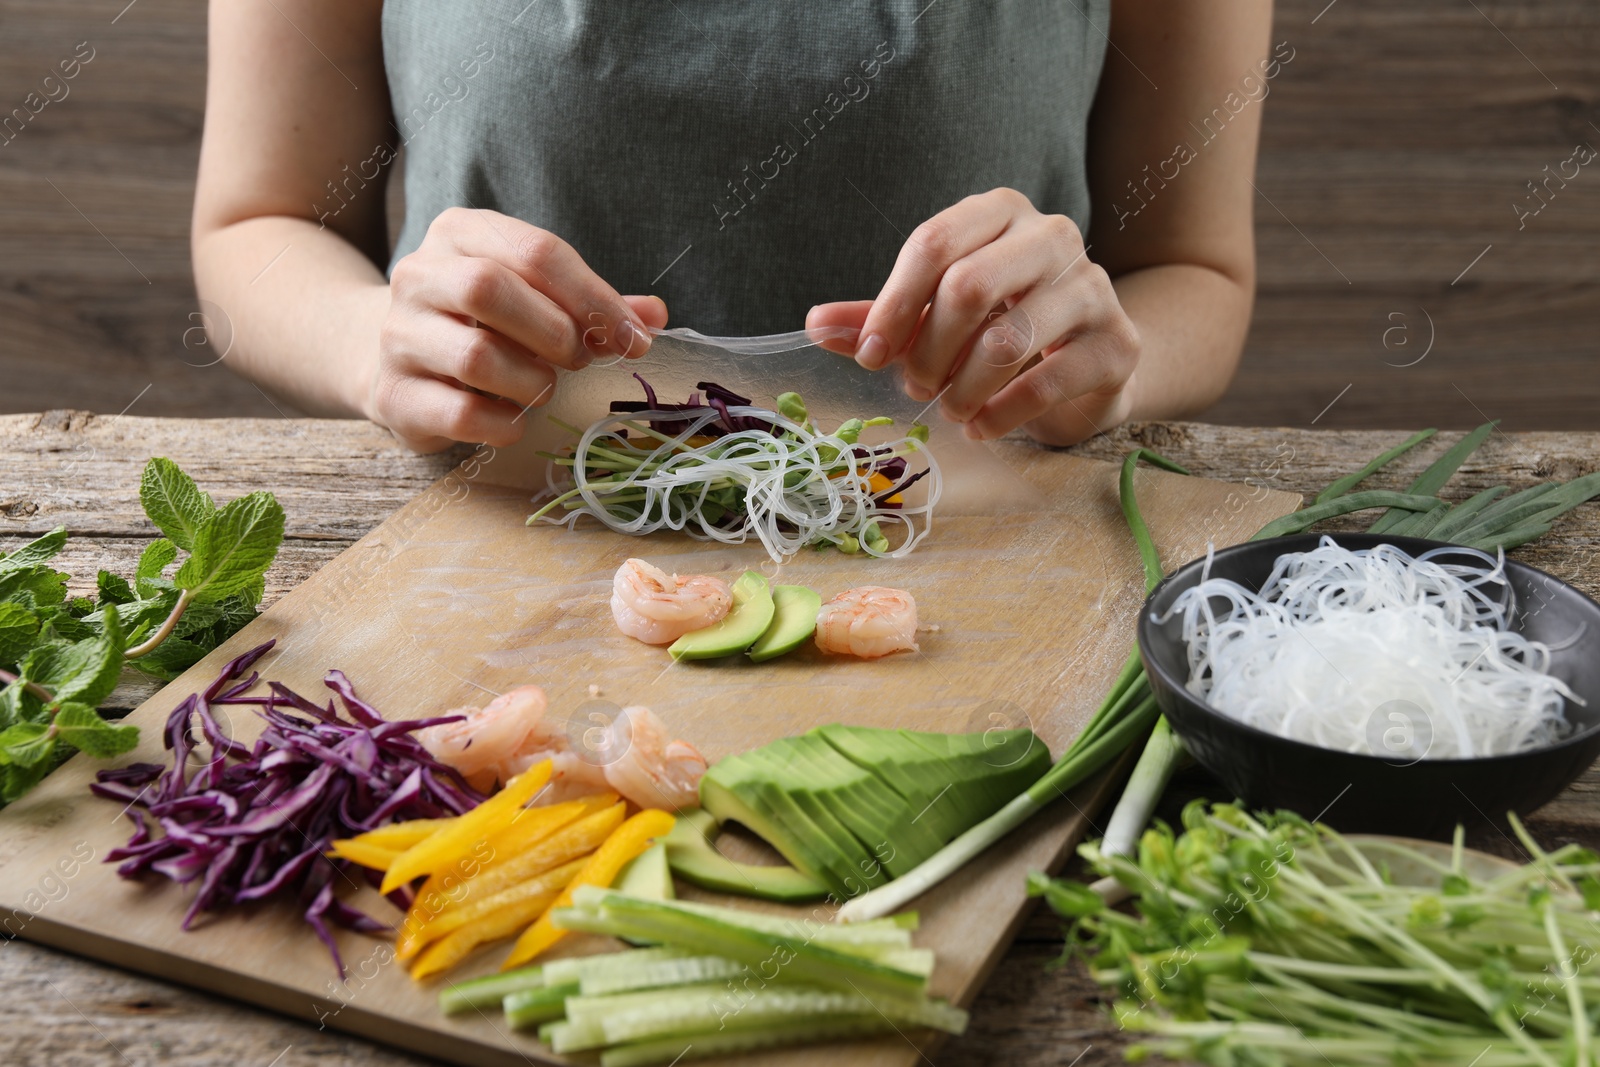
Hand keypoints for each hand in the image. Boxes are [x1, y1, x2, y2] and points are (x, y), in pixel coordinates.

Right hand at [373, 207, 667, 451]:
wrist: (394, 359)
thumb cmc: (482, 322)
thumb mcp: (534, 297)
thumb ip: (590, 305)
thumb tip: (654, 317)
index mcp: (460, 234)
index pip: (536, 252)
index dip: (594, 298)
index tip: (633, 338)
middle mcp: (419, 275)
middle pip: (490, 288)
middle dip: (554, 332)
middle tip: (578, 360)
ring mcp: (397, 335)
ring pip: (477, 355)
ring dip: (532, 382)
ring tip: (542, 388)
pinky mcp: (393, 395)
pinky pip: (461, 414)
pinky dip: (504, 424)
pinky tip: (513, 419)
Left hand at [807, 188, 1139, 444]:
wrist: (1086, 364)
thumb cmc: (999, 328)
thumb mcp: (933, 319)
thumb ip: (880, 320)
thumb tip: (814, 324)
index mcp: (999, 213)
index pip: (934, 243)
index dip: (893, 304)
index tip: (869, 355)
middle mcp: (1051, 235)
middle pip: (968, 286)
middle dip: (929, 350)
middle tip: (917, 387)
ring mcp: (1092, 287)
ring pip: (1008, 339)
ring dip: (963, 388)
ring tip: (951, 410)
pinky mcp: (1117, 342)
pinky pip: (1047, 381)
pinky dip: (1001, 414)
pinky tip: (981, 427)